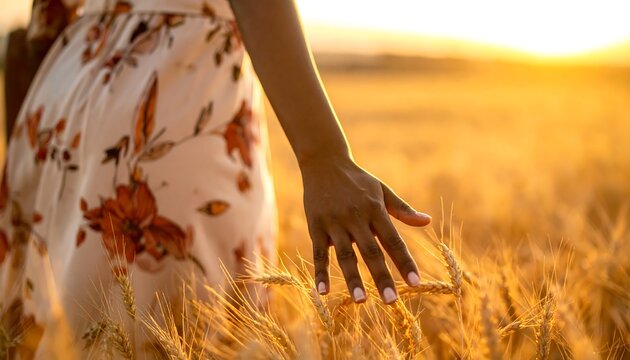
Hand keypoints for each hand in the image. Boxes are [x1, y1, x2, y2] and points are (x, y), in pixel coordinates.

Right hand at [301, 157, 430, 303]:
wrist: (324, 162)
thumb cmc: (358, 180)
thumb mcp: (382, 190)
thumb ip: (402, 209)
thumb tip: (427, 222)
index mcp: (375, 209)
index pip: (393, 240)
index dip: (404, 262)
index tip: (415, 283)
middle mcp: (355, 217)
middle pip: (371, 252)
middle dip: (382, 277)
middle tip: (392, 302)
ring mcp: (334, 223)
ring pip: (344, 255)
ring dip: (352, 279)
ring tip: (361, 301)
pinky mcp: (316, 226)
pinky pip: (319, 252)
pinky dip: (320, 272)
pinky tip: (323, 291)